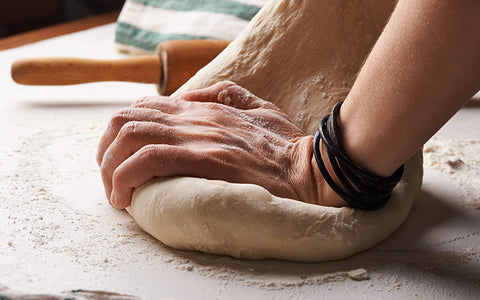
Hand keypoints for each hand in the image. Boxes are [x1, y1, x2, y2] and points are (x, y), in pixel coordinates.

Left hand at [97, 81, 344, 208]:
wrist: (311, 170)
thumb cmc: (286, 147)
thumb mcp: (259, 108)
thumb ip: (226, 94)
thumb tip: (192, 95)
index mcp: (204, 108)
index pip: (144, 107)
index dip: (122, 133)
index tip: (122, 161)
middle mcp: (196, 118)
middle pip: (126, 119)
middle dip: (106, 151)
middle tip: (111, 179)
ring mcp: (199, 137)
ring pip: (130, 137)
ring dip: (110, 167)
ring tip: (116, 193)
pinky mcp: (205, 159)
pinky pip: (148, 160)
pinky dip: (126, 177)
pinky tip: (126, 198)